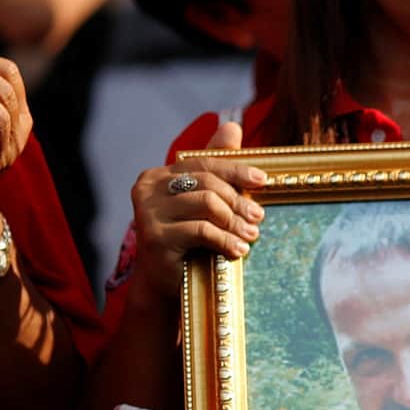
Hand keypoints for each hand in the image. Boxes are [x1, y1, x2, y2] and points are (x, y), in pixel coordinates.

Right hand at [127, 119, 267, 309]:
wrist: (164, 283)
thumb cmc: (186, 241)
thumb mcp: (202, 203)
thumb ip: (215, 168)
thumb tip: (232, 126)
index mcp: (157, 177)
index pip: (203, 164)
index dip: (236, 171)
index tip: (262, 181)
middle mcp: (147, 190)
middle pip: (207, 183)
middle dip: (238, 201)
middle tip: (258, 217)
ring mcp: (148, 213)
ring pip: (207, 204)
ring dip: (235, 221)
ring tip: (251, 235)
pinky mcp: (155, 237)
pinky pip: (202, 230)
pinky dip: (226, 239)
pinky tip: (238, 250)